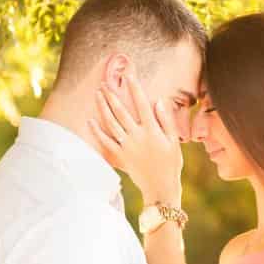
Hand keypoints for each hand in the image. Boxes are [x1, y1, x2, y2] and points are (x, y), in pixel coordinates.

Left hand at [87, 69, 182, 205]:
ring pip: (111, 123)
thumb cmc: (170, 163)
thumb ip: (166, 120)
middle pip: (121, 111)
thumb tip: (159, 100)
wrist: (161, 187)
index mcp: (152, 130)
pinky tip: (90, 120)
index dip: (135, 89)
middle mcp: (137, 136)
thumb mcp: (173, 141)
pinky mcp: (120, 156)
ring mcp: (127, 146)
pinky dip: (97, 131)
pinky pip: (106, 142)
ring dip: (103, 108)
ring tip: (97, 95)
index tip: (129, 76)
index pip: (142, 104)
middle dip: (112, 95)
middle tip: (104, 83)